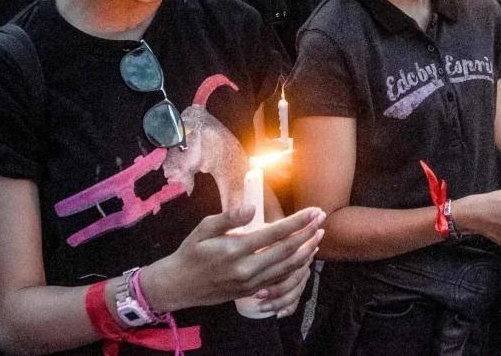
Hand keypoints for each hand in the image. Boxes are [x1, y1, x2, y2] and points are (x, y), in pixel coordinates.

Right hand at [142, 205, 324, 312]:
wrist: (178, 285)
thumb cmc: (191, 252)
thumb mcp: (203, 228)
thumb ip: (228, 217)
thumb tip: (251, 208)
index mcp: (234, 250)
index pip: (274, 234)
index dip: (297, 222)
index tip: (313, 210)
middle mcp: (246, 269)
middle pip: (286, 251)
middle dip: (307, 234)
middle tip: (321, 218)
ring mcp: (250, 284)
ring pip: (287, 268)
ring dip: (306, 251)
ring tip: (318, 235)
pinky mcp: (251, 292)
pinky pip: (280, 280)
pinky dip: (296, 267)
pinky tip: (304, 255)